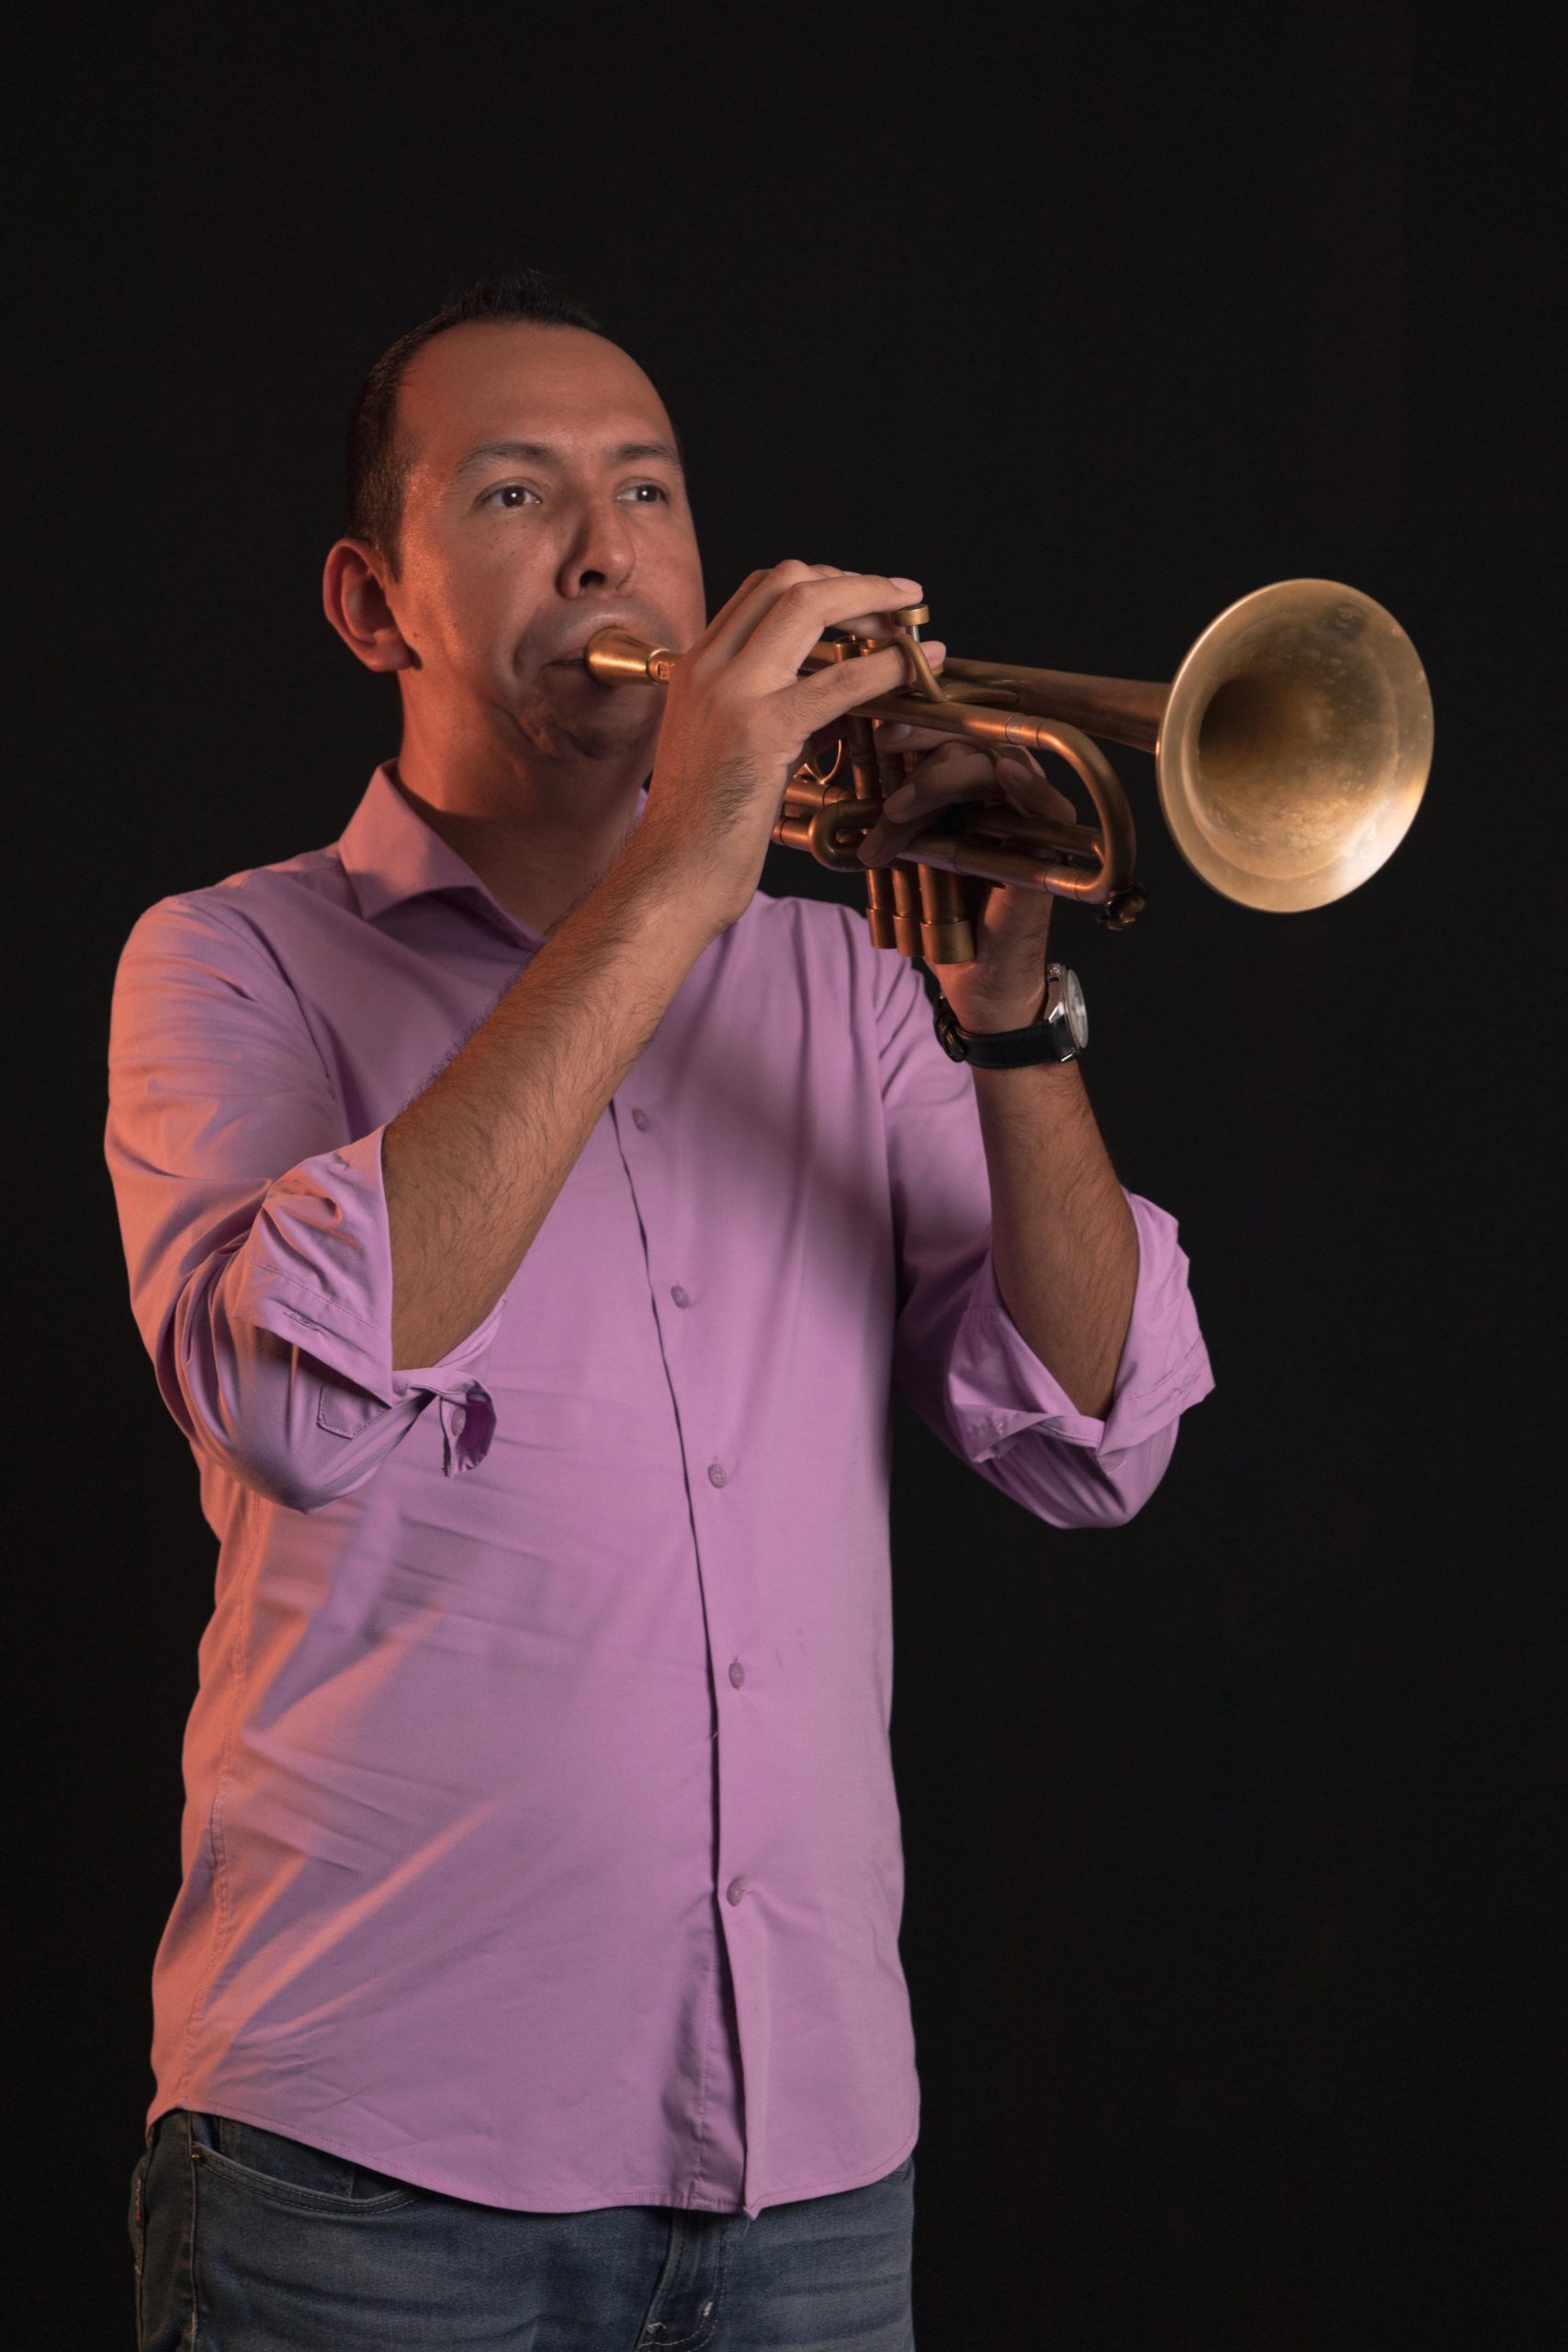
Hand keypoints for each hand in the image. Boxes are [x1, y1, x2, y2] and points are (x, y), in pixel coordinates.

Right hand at [626, 562, 946, 938]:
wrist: (673, 876)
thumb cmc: (707, 831)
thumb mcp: (743, 754)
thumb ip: (786, 717)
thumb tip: (844, 706)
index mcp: (696, 668)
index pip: (762, 589)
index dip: (824, 582)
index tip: (865, 600)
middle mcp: (707, 667)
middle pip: (787, 579)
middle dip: (853, 582)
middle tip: (898, 604)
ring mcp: (730, 693)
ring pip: (808, 604)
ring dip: (873, 605)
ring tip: (913, 629)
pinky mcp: (760, 730)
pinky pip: (838, 681)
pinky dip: (886, 667)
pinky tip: (917, 670)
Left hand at [856, 723, 1077, 1030]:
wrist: (974, 980)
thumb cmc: (944, 919)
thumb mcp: (908, 856)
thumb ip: (894, 818)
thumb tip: (846, 786)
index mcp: (974, 789)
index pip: (954, 732)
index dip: (921, 721)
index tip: (880, 732)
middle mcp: (1006, 796)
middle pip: (974, 738)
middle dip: (924, 744)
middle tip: (884, 755)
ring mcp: (1029, 822)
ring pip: (996, 765)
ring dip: (943, 779)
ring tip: (899, 810)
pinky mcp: (1047, 853)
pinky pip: (1047, 806)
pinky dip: (1028, 786)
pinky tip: (1005, 774)